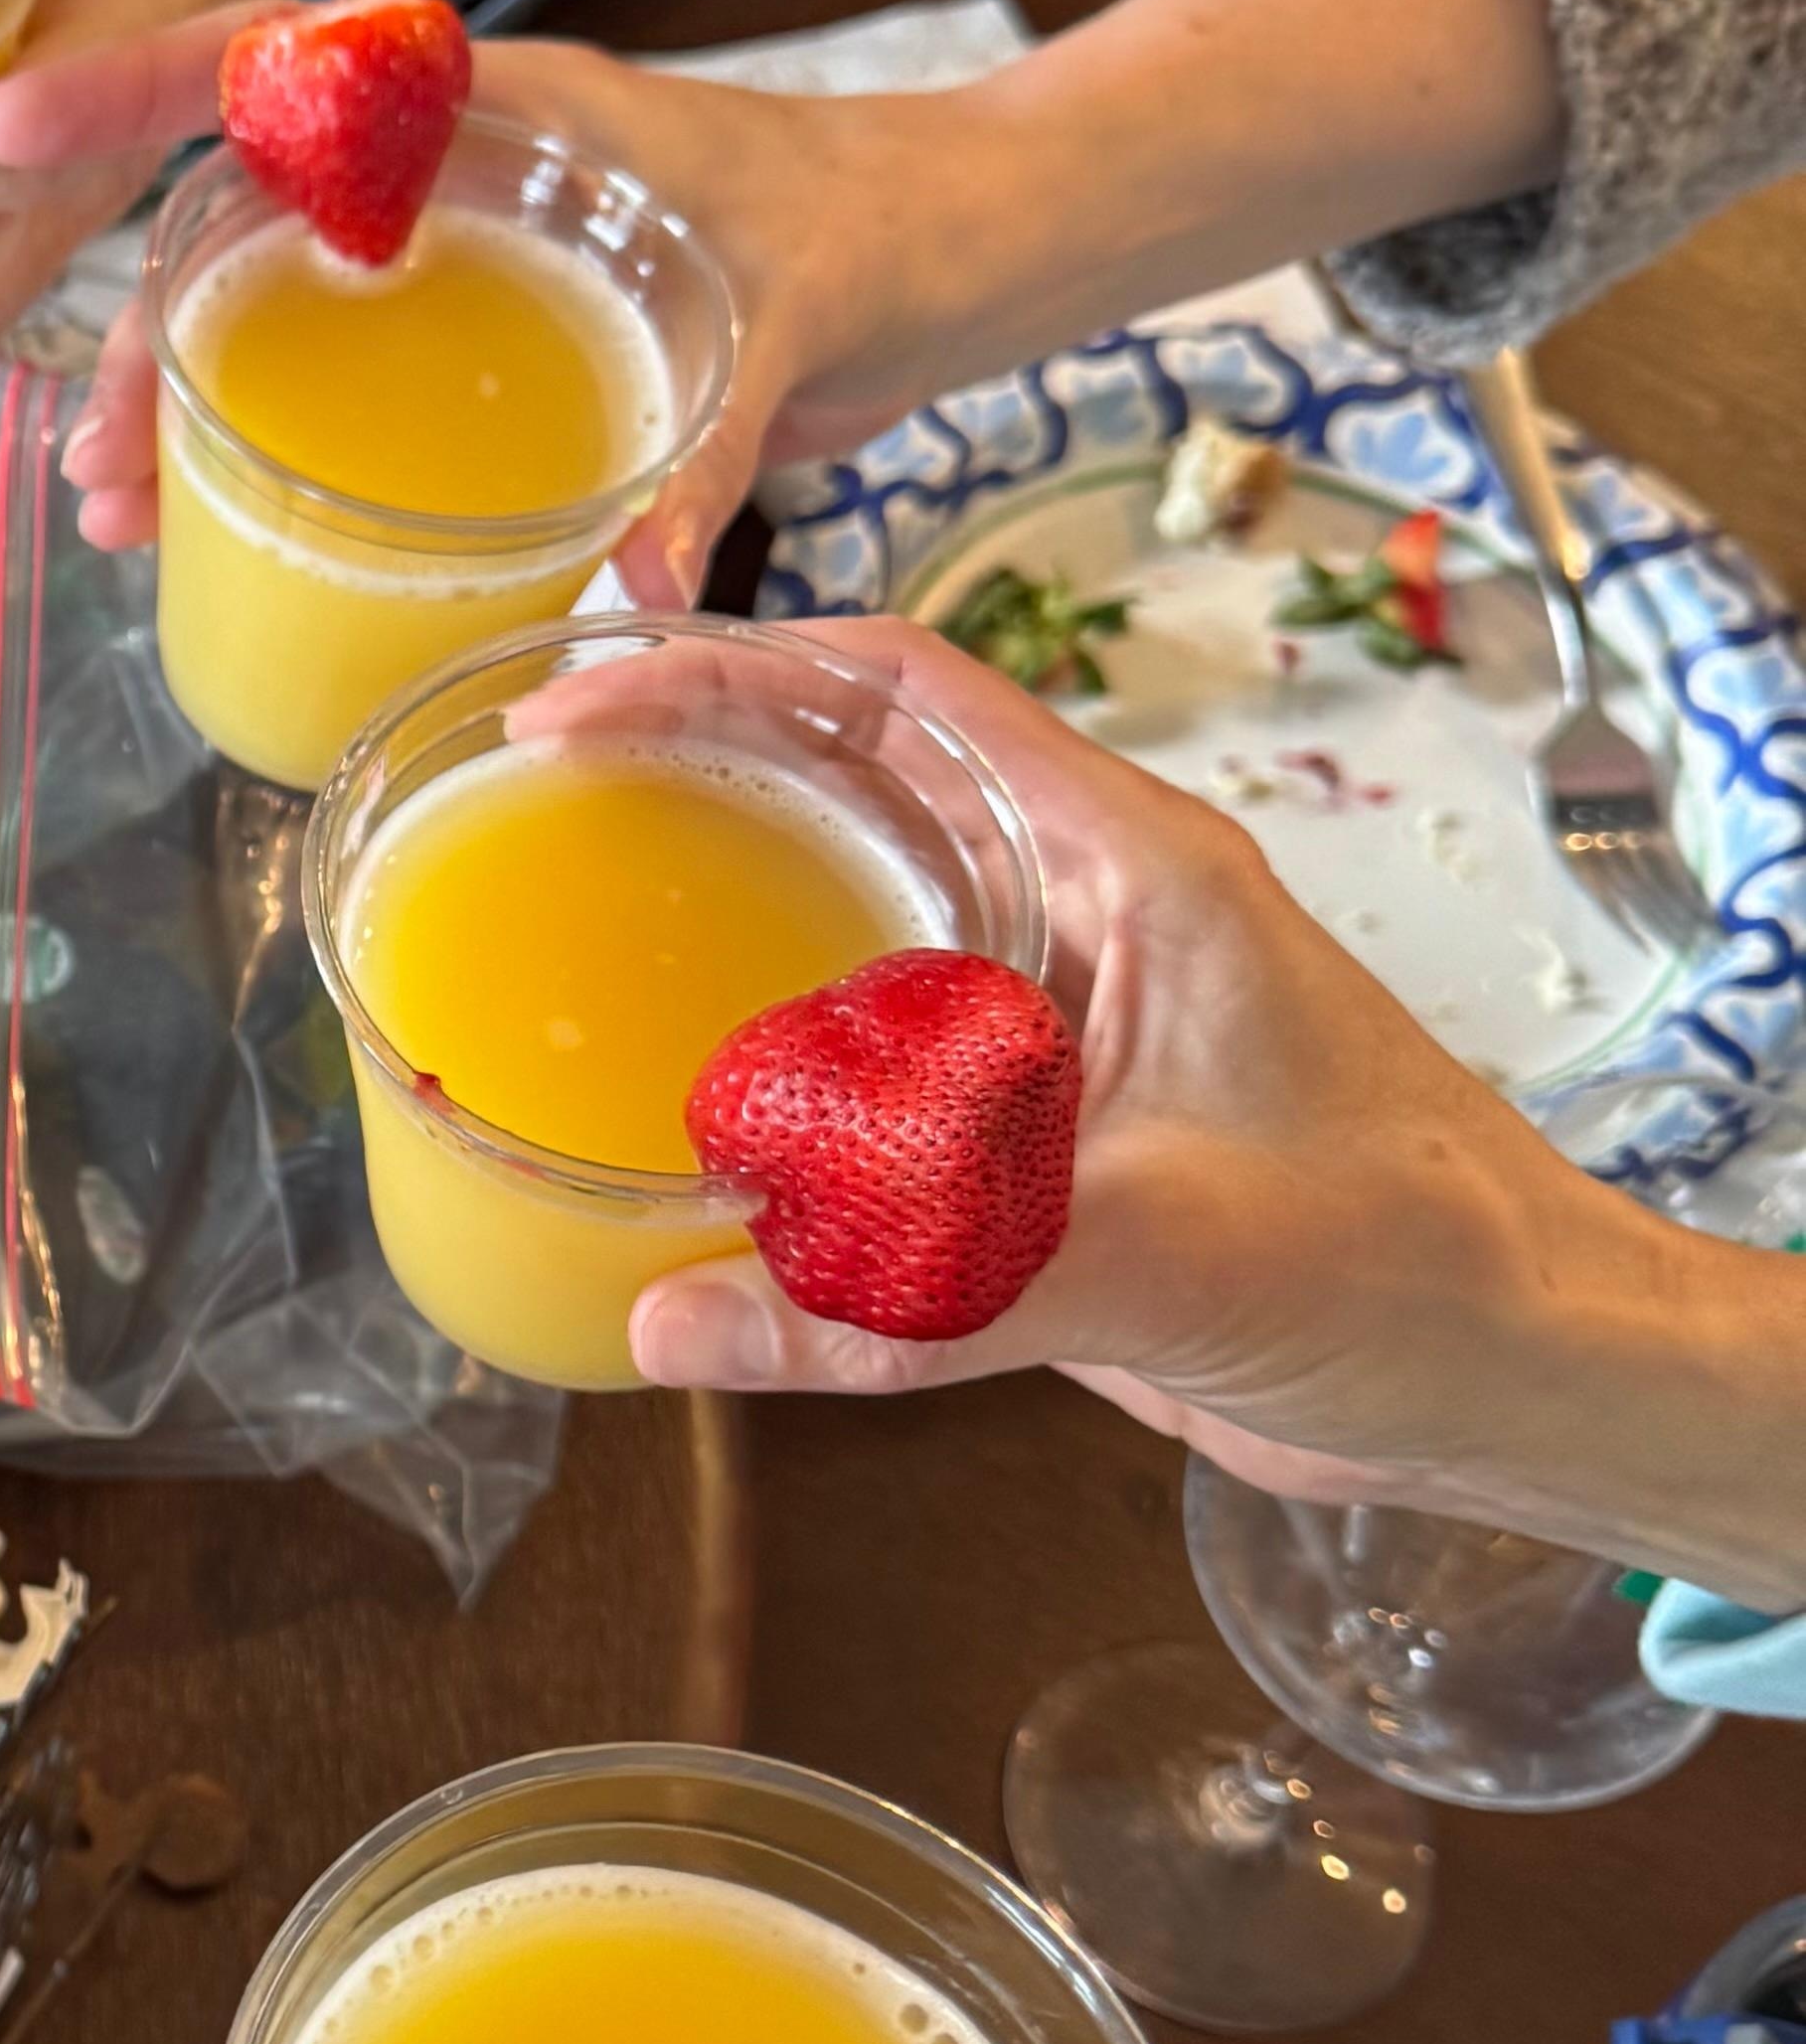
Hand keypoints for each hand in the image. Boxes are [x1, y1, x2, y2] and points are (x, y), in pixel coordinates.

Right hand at [47, 22, 957, 559]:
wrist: (965, 249)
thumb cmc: (882, 230)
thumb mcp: (790, 329)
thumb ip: (704, 449)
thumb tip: (629, 592)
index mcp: (501, 99)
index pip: (279, 54)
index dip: (131, 83)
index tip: (8, 121)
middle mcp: (453, 160)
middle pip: (236, 203)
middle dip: (125, 312)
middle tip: (78, 452)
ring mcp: (459, 243)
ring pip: (270, 299)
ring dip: (178, 398)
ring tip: (111, 511)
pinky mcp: (484, 325)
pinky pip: (336, 366)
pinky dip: (264, 439)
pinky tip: (207, 526)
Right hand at [625, 627, 1639, 1507]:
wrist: (1512, 1376)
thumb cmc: (1405, 1264)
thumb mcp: (1149, 1258)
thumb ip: (908, 1297)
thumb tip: (678, 1317)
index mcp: (1128, 866)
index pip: (906, 694)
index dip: (736, 667)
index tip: (587, 695)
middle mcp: (1087, 917)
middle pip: (861, 781)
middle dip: (701, 767)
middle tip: (531, 797)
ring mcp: (1067, 1025)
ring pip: (867, 922)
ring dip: (736, 915)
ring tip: (576, 924)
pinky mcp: (1051, 1136)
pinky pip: (886, 1070)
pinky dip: (782, 1077)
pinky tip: (689, 1124)